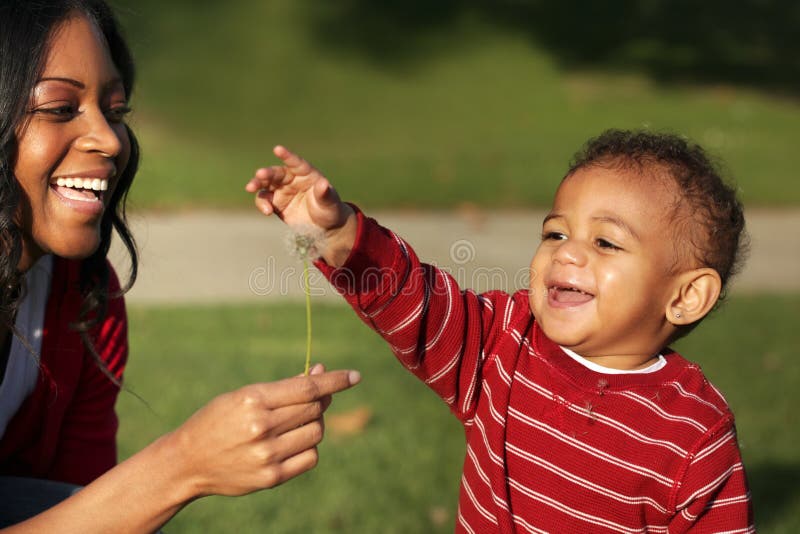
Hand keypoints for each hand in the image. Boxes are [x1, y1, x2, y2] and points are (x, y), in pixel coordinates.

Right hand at [165, 364, 359, 497]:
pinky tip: (294, 441)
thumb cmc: (219, 420)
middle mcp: (261, 427)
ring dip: (315, 423)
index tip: (355, 376)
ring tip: (295, 422)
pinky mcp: (271, 478)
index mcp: (253, 400)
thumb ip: (284, 388)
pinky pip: (310, 457)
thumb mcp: (244, 395)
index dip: (335, 381)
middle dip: (319, 401)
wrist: (187, 461)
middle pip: (315, 409)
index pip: (308, 388)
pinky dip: (309, 446)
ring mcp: (267, 455)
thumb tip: (321, 375)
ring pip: (316, 432)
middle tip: (312, 399)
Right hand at [245, 146, 357, 266]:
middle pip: (276, 172)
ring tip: (250, 187)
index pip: (296, 163)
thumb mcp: (330, 203)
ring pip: (265, 183)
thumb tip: (324, 184)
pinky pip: (264, 199)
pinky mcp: (275, 203)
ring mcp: (282, 190)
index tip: (278, 149)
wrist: (323, 227)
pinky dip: (262, 203)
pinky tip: (267, 211)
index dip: (287, 156)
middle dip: (266, 173)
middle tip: (259, 174)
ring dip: (257, 184)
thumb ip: (325, 193)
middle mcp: (292, 179)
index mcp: (307, 174)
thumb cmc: (330, 210)